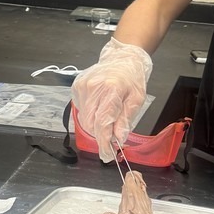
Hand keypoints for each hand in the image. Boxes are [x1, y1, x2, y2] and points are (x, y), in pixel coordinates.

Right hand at [70, 38, 152, 161]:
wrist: (121, 58)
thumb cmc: (132, 78)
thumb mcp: (137, 99)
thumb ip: (126, 119)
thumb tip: (118, 138)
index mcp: (111, 89)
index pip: (103, 122)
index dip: (104, 142)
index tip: (107, 154)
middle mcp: (93, 87)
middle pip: (91, 123)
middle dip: (100, 136)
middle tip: (111, 140)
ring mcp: (82, 86)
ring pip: (84, 119)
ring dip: (95, 126)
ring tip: (107, 121)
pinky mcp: (76, 87)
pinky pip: (80, 110)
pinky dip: (89, 116)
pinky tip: (99, 110)